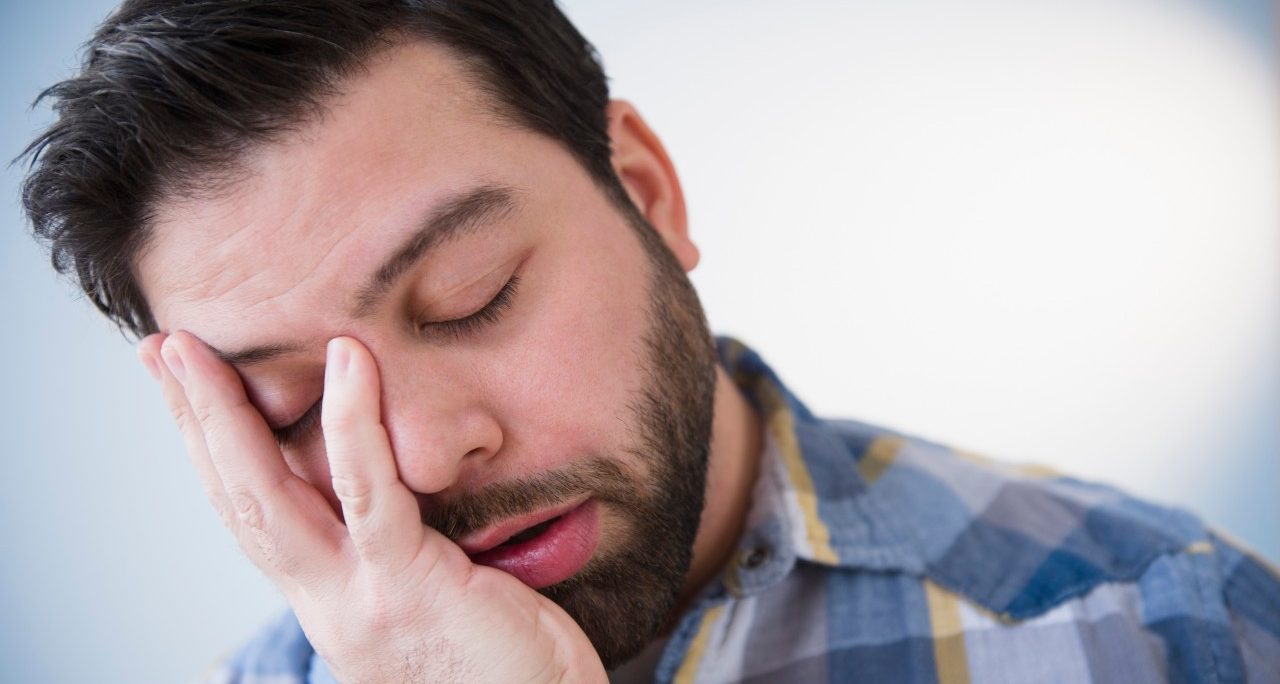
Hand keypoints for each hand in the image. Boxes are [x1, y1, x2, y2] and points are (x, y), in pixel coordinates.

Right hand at [138, 331, 605, 683]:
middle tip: (159, 349)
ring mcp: (359, 598)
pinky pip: (372, 494)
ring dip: (223, 417)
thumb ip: (404, 549)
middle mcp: (328, 603)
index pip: (253, 515)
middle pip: (238, 500)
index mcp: (331, 600)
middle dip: (191, 423)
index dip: (210, 452)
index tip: (182, 388)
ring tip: (194, 351)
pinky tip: (346, 359)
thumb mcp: (435, 598)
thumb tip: (401, 489)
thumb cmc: (508, 666)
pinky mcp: (408, 586)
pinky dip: (352, 423)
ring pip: (271, 496)